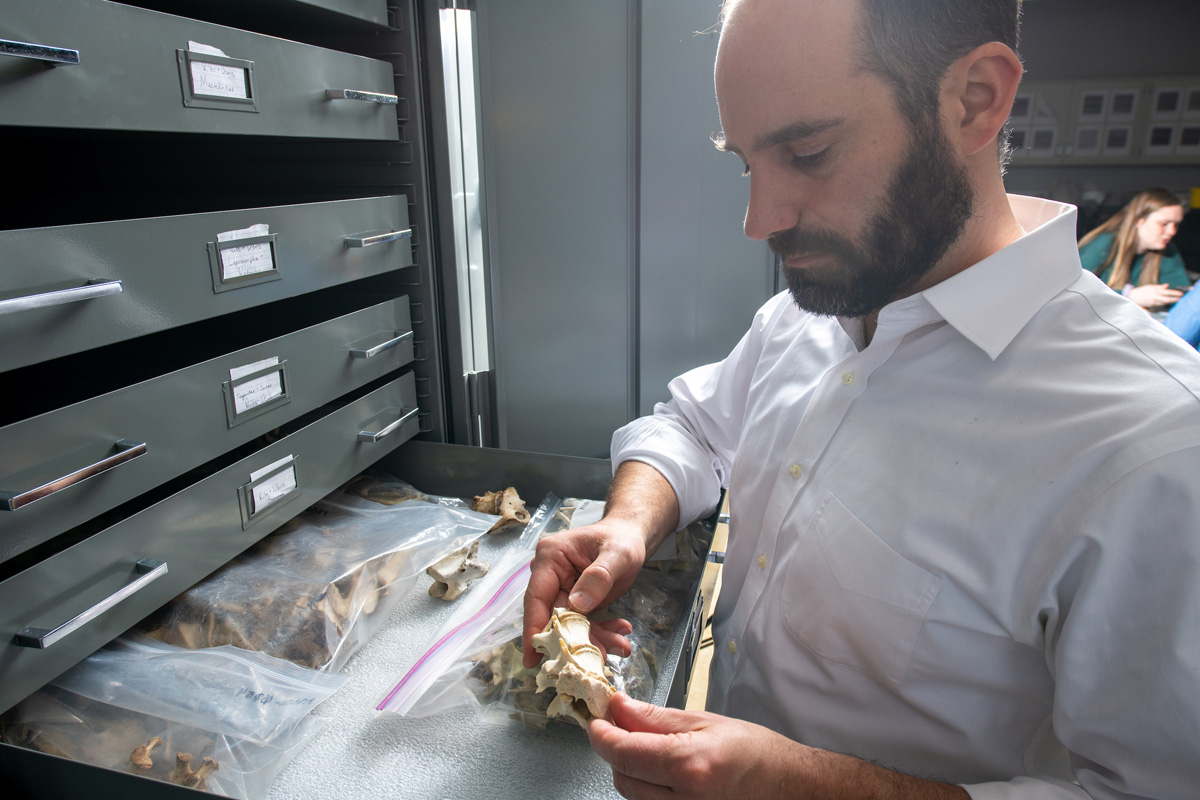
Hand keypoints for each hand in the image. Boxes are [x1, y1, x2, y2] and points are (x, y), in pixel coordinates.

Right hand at [522, 519, 645, 667]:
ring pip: (570, 626)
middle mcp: (550, 576)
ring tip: (619, 647)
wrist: (629, 538)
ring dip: (593, 640)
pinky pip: (582, 625)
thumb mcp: (617, 554)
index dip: (534, 627)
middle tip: (597, 659)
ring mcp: (562, 590)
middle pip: (553, 617)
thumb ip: (599, 576)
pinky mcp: (575, 603)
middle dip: (575, 640)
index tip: (532, 656)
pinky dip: (600, 634)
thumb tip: (578, 604)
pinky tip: (619, 635)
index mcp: (551, 557)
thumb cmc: (621, 539)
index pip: (537, 597)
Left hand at [589, 693, 970, 799]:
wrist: (792, 787)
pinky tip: (661, 771)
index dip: (601, 733)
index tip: (596, 718)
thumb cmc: (757, 752)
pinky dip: (646, 788)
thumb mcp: (706, 721)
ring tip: (651, 748)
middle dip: (616, 749)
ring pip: (632, 794)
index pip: (623, 751)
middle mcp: (685, 799)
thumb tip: (618, 706)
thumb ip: (656, 718)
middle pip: (622, 775)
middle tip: (623, 725)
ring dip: (630, 769)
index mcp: (690, 765)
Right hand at [1129, 283, 1183, 309]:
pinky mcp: (1151, 304)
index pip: (1167, 292)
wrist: (1133, 296)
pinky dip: (1164, 303)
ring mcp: (1153, 301)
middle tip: (1180, 299)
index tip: (1181, 293)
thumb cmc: (1142, 290)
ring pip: (1164, 302)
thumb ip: (1159, 287)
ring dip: (1170, 301)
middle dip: (1174, 299)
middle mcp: (1155, 296)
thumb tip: (1167, 285)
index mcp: (1155, 290)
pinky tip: (1166, 301)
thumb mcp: (1151, 286)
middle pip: (1167, 299)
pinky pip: (1160, 304)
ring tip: (1175, 300)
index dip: (1175, 293)